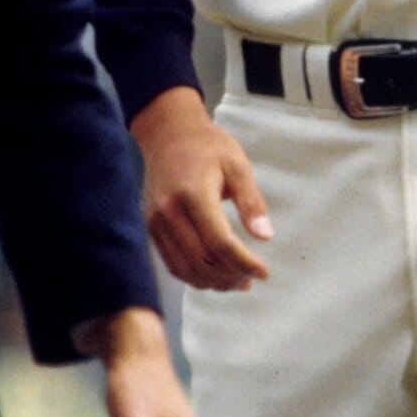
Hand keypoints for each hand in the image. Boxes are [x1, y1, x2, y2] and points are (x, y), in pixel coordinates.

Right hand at [132, 86, 272, 290]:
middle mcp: (169, 212)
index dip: (244, 262)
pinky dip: (194, 276)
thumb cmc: (207, 146)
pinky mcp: (151, 228)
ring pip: (185, 268)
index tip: (264, 272)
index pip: (219, 242)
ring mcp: (156, 223)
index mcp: (193, 194)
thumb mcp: (238, 165)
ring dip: (213, 282)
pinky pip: (172, 263)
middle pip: (201, 260)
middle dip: (231, 276)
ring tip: (238, 281)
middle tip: (253, 277)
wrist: (168, 134)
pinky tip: (215, 274)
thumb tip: (265, 236)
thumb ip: (252, 201)